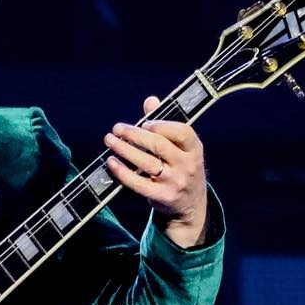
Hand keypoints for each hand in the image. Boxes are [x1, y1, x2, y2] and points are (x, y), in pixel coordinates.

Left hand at [103, 96, 208, 246]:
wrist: (191, 203)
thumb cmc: (181, 166)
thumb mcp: (181, 147)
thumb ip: (165, 124)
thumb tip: (150, 101)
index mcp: (195, 148)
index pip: (182, 132)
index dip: (161, 125)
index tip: (144, 123)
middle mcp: (188, 165)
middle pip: (159, 145)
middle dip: (134, 134)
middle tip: (117, 128)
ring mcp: (175, 182)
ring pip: (146, 163)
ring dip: (124, 149)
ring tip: (110, 140)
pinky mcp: (162, 197)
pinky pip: (138, 183)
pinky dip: (122, 172)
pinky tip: (111, 162)